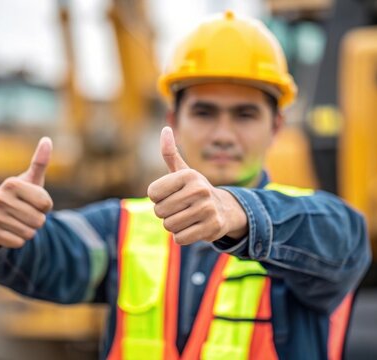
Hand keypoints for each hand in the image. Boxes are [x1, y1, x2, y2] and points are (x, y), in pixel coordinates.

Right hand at [0, 137, 53, 247]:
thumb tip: (47, 140)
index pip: (46, 204)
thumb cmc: (17, 196)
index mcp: (12, 183)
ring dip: (28, 231)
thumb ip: (40, 162)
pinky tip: (9, 231)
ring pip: (29, 233)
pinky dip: (18, 240)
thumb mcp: (30, 180)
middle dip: (37, 221)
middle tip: (25, 214)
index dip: (45, 207)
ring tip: (17, 222)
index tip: (33, 202)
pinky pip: (18, 243)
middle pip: (39, 221)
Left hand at [147, 127, 246, 244]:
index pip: (152, 194)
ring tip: (188, 217)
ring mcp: (207, 209)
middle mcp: (199, 189)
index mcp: (188, 175)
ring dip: (174, 226)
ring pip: (169, 226)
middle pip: (159, 212)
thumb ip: (170, 153)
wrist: (224, 209)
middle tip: (181, 209)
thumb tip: (165, 129)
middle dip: (166, 214)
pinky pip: (180, 238)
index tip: (171, 196)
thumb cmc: (195, 190)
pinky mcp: (212, 227)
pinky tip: (194, 227)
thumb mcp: (183, 171)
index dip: (158, 199)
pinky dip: (183, 236)